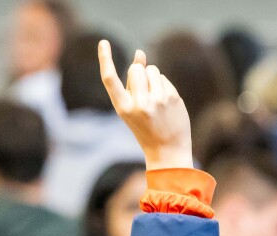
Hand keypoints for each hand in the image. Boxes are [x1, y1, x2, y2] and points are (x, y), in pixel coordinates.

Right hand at [98, 40, 192, 170]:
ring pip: (152, 70)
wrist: (167, 151)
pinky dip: (162, 86)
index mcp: (123, 108)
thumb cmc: (146, 128)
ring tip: (154, 98)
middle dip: (139, 74)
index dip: (105, 59)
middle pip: (136, 69)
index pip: (110, 79)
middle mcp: (139, 104)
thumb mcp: (132, 108)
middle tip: (143, 94)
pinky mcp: (172, 98)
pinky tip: (164, 103)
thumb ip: (133, 81)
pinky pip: (163, 78)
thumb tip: (140, 53)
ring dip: (152, 78)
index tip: (103, 43)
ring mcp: (157, 100)